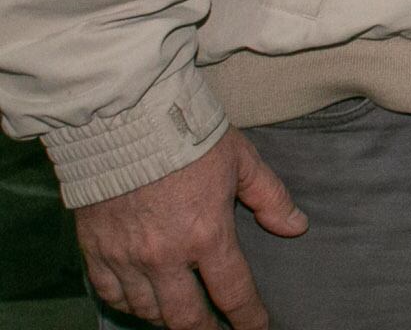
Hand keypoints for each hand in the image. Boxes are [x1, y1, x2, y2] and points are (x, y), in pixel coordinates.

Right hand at [75, 128, 305, 329]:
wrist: (123, 121)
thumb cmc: (188, 137)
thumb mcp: (242, 161)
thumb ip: (270, 198)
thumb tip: (296, 227)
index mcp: (207, 235)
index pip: (233, 292)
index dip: (249, 318)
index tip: (257, 328)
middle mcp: (165, 256)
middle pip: (186, 317)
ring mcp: (126, 258)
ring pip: (147, 310)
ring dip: (167, 319)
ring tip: (182, 316)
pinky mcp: (95, 250)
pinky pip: (110, 294)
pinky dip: (128, 304)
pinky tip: (141, 302)